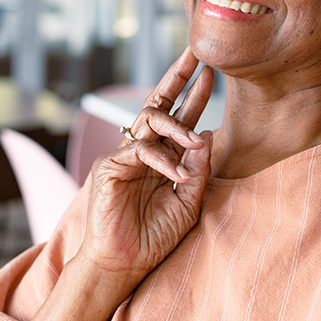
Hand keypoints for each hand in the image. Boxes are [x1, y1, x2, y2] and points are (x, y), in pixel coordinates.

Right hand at [76, 48, 214, 295]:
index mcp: (163, 156)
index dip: (194, 93)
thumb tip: (208, 133)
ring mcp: (125, 154)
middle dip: (178, 77)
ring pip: (151, 119)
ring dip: (178, 126)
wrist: (126, 264)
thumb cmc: (155, 236)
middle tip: (198, 56)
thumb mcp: (189, 202)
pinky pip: (141, 149)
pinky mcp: (110, 166)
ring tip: (196, 142)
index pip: (179, 116)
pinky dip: (164, 160)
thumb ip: (199, 170)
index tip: (210, 72)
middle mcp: (143, 149)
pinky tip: (179, 177)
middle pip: (160, 102)